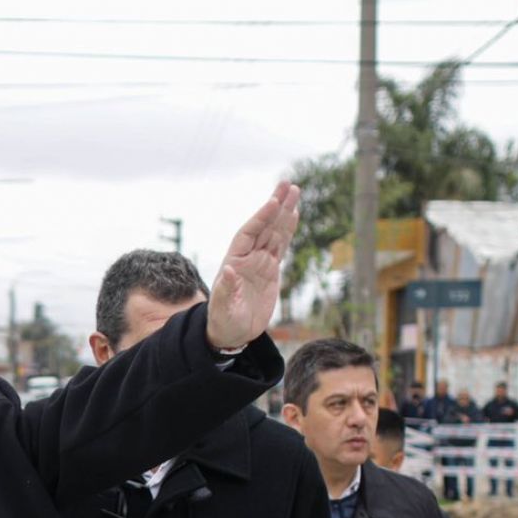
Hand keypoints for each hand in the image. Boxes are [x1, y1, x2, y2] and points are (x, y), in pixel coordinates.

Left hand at [205, 180, 301, 351]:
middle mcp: (247, 257)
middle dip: (276, 206)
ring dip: (284, 213)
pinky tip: (294, 215)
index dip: (260, 218)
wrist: (232, 333)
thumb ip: (225, 290)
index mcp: (235, 262)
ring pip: (275, 232)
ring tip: (294, 191)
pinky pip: (281, 246)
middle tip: (287, 184)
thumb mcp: (223, 309)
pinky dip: (288, 230)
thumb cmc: (223, 322)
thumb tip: (227, 270)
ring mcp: (260, 262)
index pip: (249, 234)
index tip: (272, 202)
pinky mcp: (270, 270)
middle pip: (264, 227)